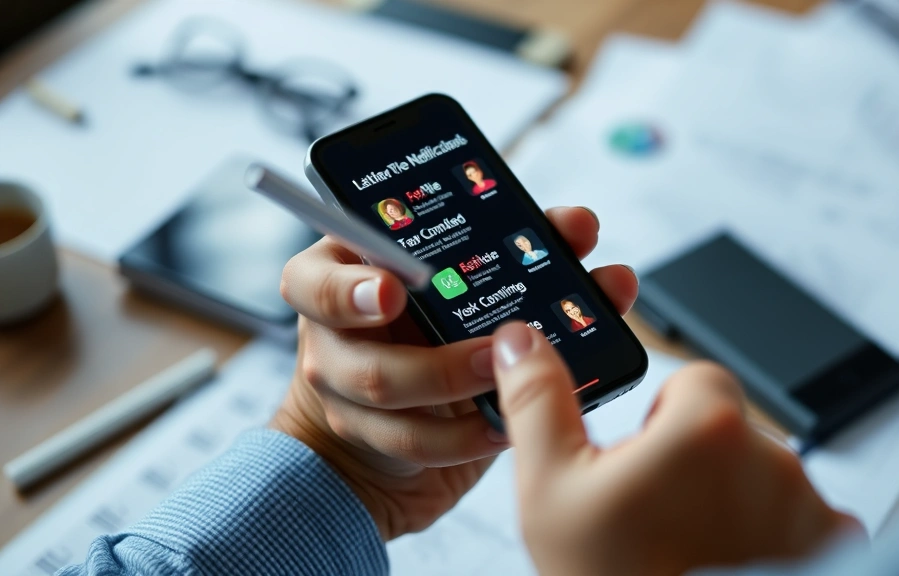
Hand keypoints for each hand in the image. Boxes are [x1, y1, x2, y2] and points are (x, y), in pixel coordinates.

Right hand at [269, 206, 639, 540]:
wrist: (409, 380)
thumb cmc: (440, 307)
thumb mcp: (468, 269)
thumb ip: (518, 242)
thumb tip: (578, 225)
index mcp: (344, 273)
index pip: (314, 282)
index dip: (347, 289)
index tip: (391, 292)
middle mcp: (335, 334)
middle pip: (366, 362)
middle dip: (438, 365)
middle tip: (494, 354)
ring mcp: (347, 391)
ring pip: (391, 410)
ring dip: (456, 398)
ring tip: (509, 387)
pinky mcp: (375, 435)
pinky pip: (414, 444)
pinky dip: (465, 438)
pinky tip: (505, 427)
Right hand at [492, 322, 861, 575]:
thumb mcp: (552, 490)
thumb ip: (538, 402)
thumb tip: (520, 341)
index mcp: (706, 428)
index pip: (696, 379)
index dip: (662, 417)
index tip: (644, 461)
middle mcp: (772, 460)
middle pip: (729, 431)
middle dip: (695, 462)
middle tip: (656, 517)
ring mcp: (808, 508)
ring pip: (761, 475)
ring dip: (732, 499)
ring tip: (690, 549)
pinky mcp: (831, 546)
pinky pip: (802, 518)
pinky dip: (773, 536)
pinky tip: (731, 564)